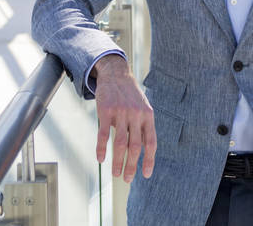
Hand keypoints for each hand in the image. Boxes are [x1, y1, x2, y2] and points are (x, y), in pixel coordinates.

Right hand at [93, 54, 156, 181]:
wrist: (116, 74)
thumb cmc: (130, 96)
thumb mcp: (142, 108)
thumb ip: (142, 127)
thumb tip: (140, 153)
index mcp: (148, 116)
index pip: (151, 142)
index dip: (149, 160)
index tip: (146, 174)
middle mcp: (136, 114)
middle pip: (136, 146)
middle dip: (132, 165)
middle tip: (127, 179)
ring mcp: (121, 112)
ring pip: (120, 142)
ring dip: (118, 161)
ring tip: (116, 174)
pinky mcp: (106, 110)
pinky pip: (104, 133)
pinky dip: (102, 148)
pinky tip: (101, 159)